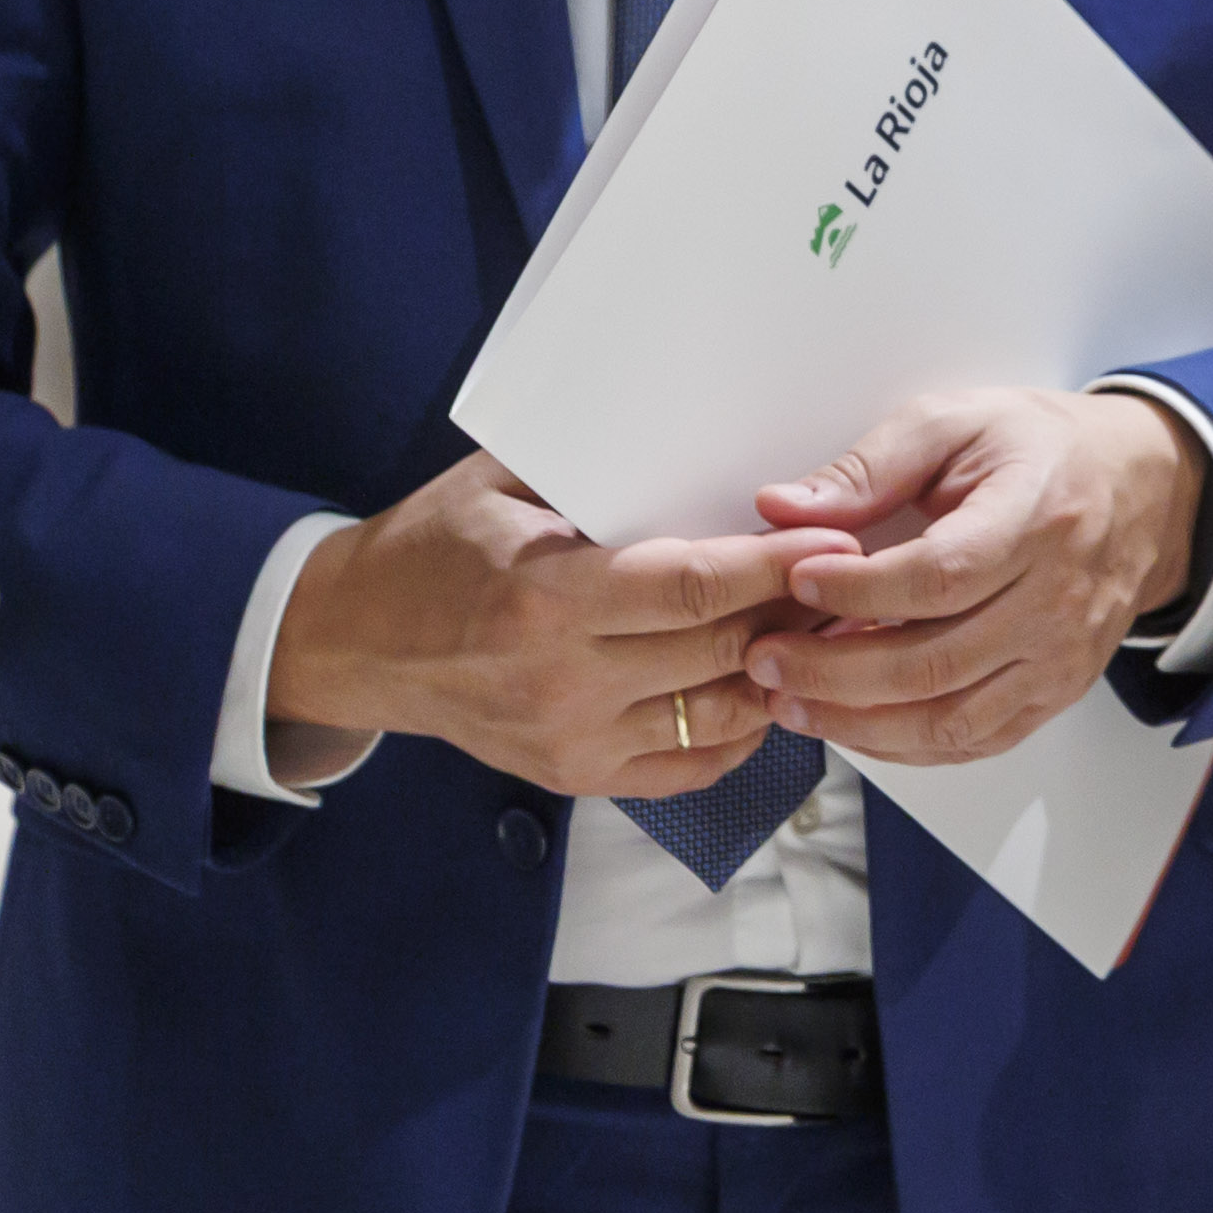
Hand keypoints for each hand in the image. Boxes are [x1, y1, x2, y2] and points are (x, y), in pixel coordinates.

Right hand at [273, 450, 853, 799]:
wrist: (358, 643)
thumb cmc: (436, 546)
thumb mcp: (500, 485)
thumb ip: (594, 470)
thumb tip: (702, 434)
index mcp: (545, 598)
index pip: (689, 588)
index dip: (772, 568)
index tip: (834, 541)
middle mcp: (564, 681)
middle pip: (720, 653)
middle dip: (796, 614)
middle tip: (854, 577)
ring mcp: (574, 740)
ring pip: (722, 715)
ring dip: (780, 671)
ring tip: (820, 626)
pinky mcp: (579, 778)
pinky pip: (693, 764)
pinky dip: (741, 727)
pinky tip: (763, 682)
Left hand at [742, 388, 1202, 766]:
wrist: (1141, 490)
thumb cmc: (1042, 450)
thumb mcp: (958, 421)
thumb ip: (870, 466)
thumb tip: (782, 506)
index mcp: (1035, 519)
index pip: (940, 576)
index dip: (859, 589)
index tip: (794, 580)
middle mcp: (1055, 602)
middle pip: (935, 661)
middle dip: (833, 671)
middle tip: (765, 658)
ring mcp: (1059, 659)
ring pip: (951, 718)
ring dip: (859, 721)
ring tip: (789, 703)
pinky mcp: (1053, 694)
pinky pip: (973, 741)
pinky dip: (904, 744)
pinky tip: (850, 723)